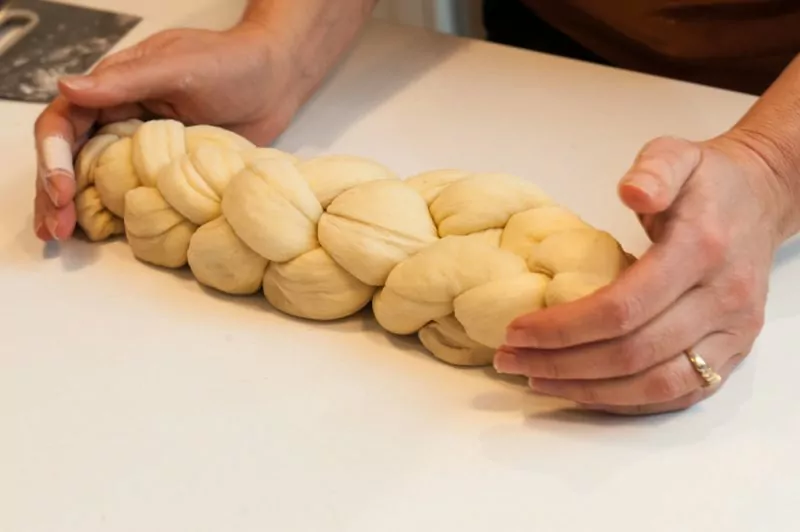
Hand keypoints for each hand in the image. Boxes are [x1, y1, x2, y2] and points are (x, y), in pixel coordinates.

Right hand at [33, 23, 303, 241]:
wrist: (276, 82)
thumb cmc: (232, 64)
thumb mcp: (178, 67)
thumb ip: (125, 81)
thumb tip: (65, 87)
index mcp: (113, 88)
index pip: (65, 123)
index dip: (54, 158)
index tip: (61, 192)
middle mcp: (120, 118)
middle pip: (72, 157)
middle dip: (56, 191)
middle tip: (56, 228)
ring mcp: (143, 147)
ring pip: (97, 178)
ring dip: (77, 206)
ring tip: (63, 237)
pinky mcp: (167, 170)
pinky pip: (133, 191)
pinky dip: (114, 212)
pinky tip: (102, 235)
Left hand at [495, 134, 794, 414]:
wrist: (761, 201)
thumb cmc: (708, 182)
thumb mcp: (677, 155)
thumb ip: (654, 170)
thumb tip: (632, 191)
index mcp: (701, 250)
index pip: (623, 308)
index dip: (564, 327)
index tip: (517, 329)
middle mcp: (722, 300)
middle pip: (631, 353)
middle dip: (561, 363)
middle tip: (510, 360)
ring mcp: (731, 334)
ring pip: (654, 385)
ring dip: (587, 390)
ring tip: (534, 380)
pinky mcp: (732, 355)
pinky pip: (675, 394)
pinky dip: (623, 401)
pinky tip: (581, 391)